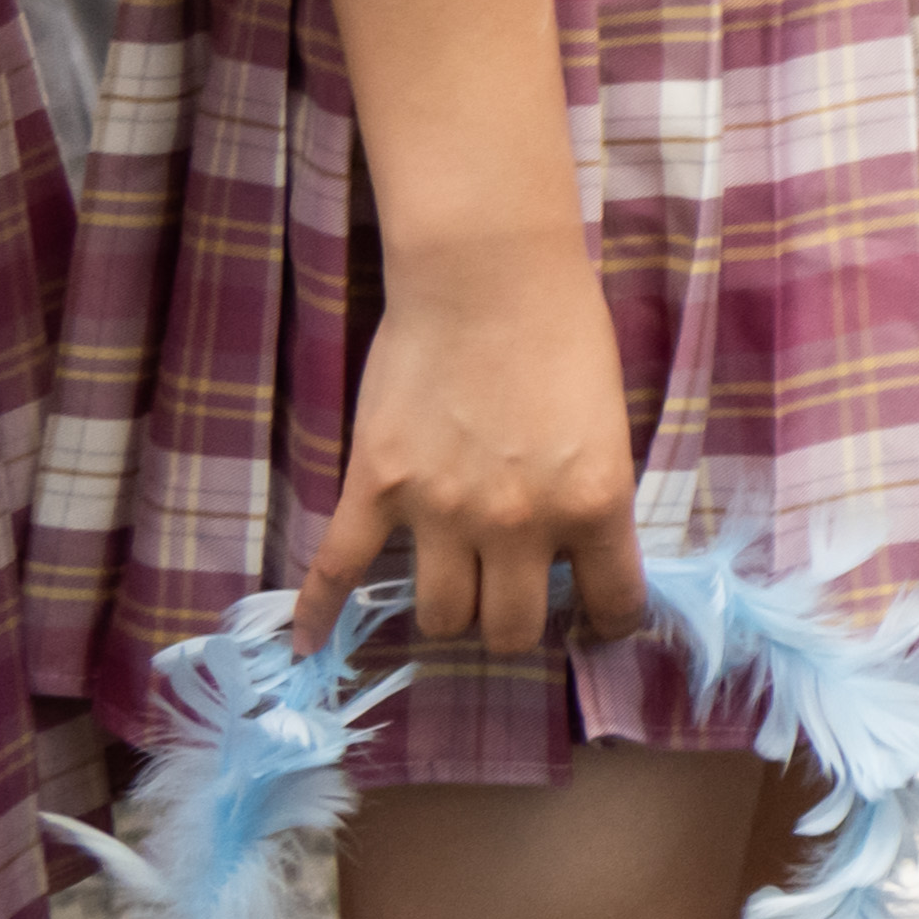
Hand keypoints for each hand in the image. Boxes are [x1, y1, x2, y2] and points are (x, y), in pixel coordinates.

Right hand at [302, 239, 646, 657]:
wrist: (486, 275)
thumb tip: (577, 557)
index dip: (606, 620)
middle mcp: (519, 522)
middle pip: (510, 630)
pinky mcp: (376, 487)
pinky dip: (319, 612)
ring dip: (450, 610)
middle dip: (515, 621)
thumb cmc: (565, 334)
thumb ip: (590, 498)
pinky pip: (339, 570)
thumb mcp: (608, 428)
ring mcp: (441, 511)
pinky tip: (308, 643)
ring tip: (455, 587)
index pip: (610, 604)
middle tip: (514, 594)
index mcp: (593, 503)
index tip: (598, 619)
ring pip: (440, 616)